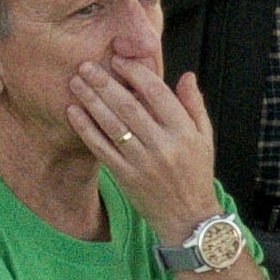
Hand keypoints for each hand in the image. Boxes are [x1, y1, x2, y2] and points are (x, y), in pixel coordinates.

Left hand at [63, 48, 221, 242]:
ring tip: (76, 83)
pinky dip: (86, 129)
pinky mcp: (125, 177)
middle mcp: (163, 145)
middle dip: (104, 82)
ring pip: (112, 125)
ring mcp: (142, 162)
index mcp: (184, 131)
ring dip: (91, 101)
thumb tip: (185, 74)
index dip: (135, 73)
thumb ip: (193, 105)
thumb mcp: (205, 138)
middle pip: (128, 106)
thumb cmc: (196, 173)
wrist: (188, 219)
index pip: (157, 93)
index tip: (118, 59)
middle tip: (86, 65)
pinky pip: (102, 149)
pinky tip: (74, 112)